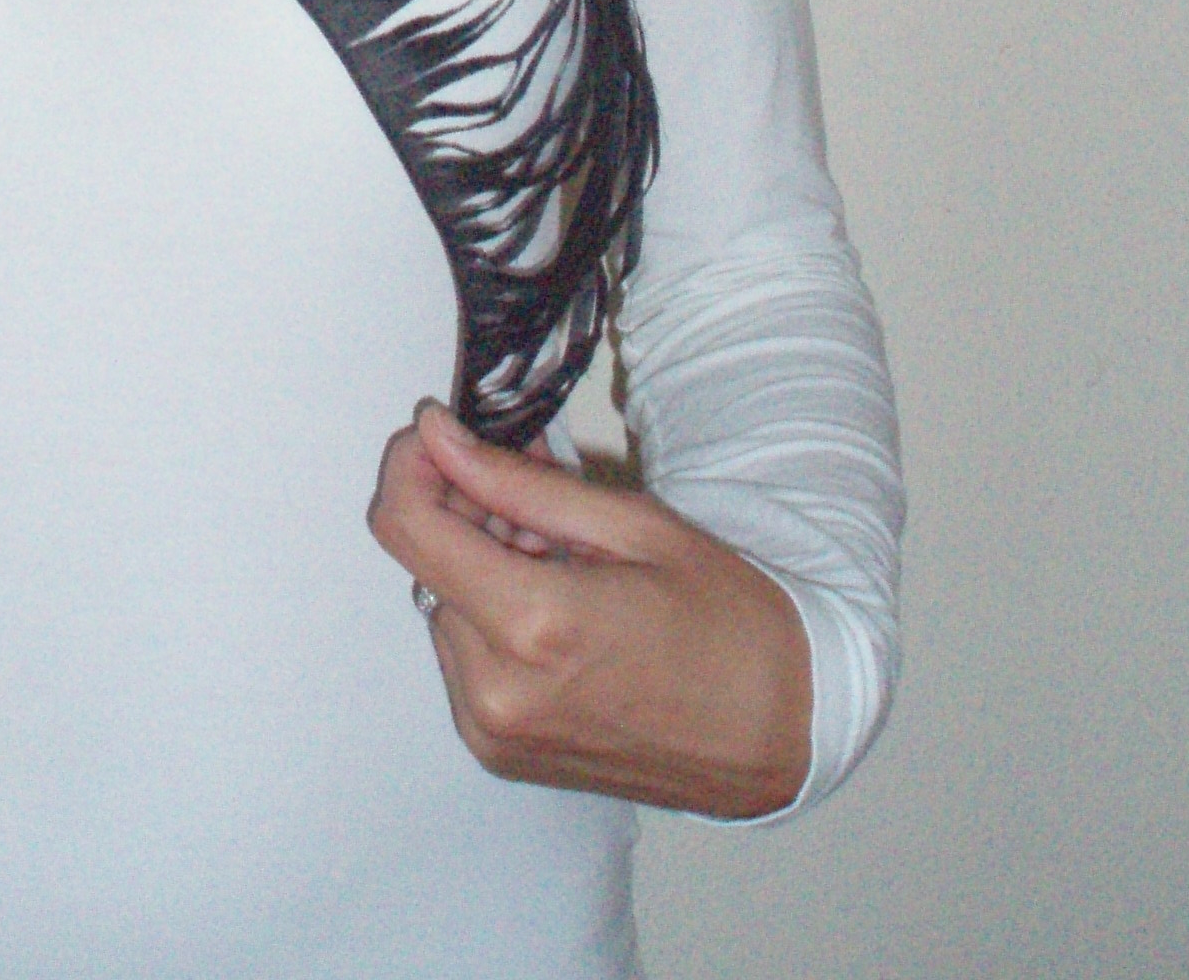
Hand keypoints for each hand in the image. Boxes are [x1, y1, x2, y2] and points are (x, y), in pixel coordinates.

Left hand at [368, 401, 809, 820]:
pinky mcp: (502, 753)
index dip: (411, 465)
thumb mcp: (634, 526)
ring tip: (567, 562)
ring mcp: (496, 733)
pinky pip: (465, 659)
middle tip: (541, 497)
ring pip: (444, 608)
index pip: (407, 525)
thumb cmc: (729, 624)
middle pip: (428, 563)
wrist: (782, 732)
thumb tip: (438, 436)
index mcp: (534, 628)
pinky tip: (561, 610)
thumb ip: (520, 482)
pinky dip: (495, 621)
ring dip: (484, 569)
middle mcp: (498, 691)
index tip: (439, 434)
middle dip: (468, 514)